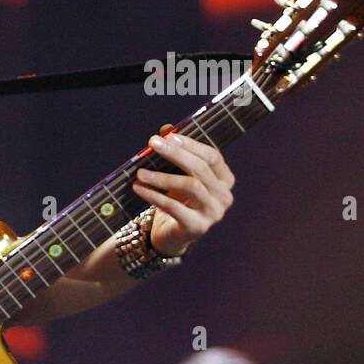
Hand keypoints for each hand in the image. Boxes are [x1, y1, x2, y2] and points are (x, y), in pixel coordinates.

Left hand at [132, 125, 235, 256]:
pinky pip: (174, 207)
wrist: (171, 234)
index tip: (168, 136)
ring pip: (190, 186)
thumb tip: (165, 129)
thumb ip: (175, 152)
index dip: (190, 144)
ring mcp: (213, 213)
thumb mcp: (176, 175)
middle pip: (200, 169)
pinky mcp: (197, 227)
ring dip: (162, 177)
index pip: (212, 156)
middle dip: (175, 154)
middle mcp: (224, 196)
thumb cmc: (177, 200)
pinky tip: (139, 188)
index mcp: (224, 179)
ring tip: (140, 173)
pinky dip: (154, 195)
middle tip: (152, 145)